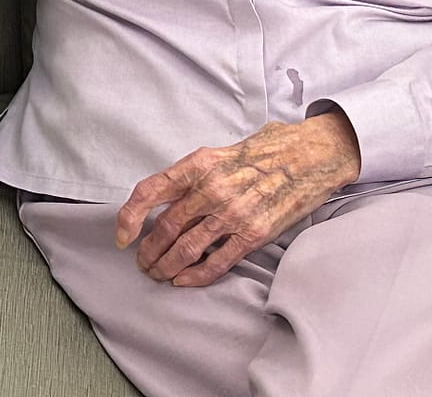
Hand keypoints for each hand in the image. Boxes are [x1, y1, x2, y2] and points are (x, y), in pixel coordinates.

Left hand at [114, 112, 360, 286]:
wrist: (310, 155)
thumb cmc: (265, 149)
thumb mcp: (221, 151)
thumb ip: (193, 173)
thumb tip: (165, 195)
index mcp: (199, 163)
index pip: (150, 190)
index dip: (130, 216)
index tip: (122, 236)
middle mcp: (211, 188)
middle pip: (165, 226)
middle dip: (148, 250)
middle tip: (142, 262)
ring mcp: (233, 213)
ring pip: (186, 248)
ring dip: (166, 265)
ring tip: (158, 274)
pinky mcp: (253, 233)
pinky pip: (217, 262)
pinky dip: (196, 276)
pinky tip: (183, 281)